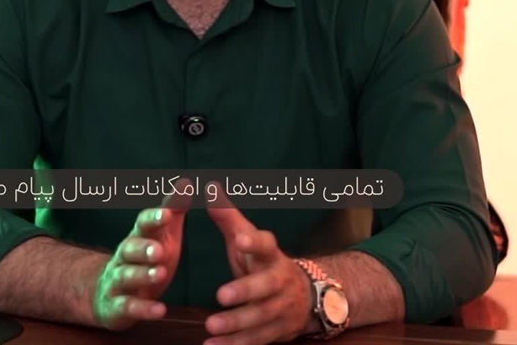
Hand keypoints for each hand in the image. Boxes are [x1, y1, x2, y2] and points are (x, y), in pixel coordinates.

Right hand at [91, 179, 193, 329]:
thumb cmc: (144, 258)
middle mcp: (124, 256)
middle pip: (130, 248)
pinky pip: (129, 307)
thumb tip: (187, 182)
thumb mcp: (161, 234)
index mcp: (138, 237)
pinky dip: (143, 309)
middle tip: (160, 249)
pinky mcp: (117, 307)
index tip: (167, 213)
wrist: (107, 293)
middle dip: (144, 248)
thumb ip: (173, 209)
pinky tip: (159, 310)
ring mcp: (118, 281)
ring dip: (143, 275)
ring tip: (160, 274)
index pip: (142, 224)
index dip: (153, 219)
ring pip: (127, 276)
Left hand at [202, 182, 313, 344]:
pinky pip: (257, 341)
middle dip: (245, 291)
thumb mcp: (248, 238)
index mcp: (271, 254)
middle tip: (220, 295)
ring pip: (261, 317)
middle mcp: (280, 280)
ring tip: (211, 327)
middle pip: (265, 287)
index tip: (239, 239)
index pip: (265, 244)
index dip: (254, 242)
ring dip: (237, 324)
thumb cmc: (264, 262)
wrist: (307, 296)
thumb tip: (209, 186)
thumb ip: (228, 217)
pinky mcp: (278, 331)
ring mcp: (281, 308)